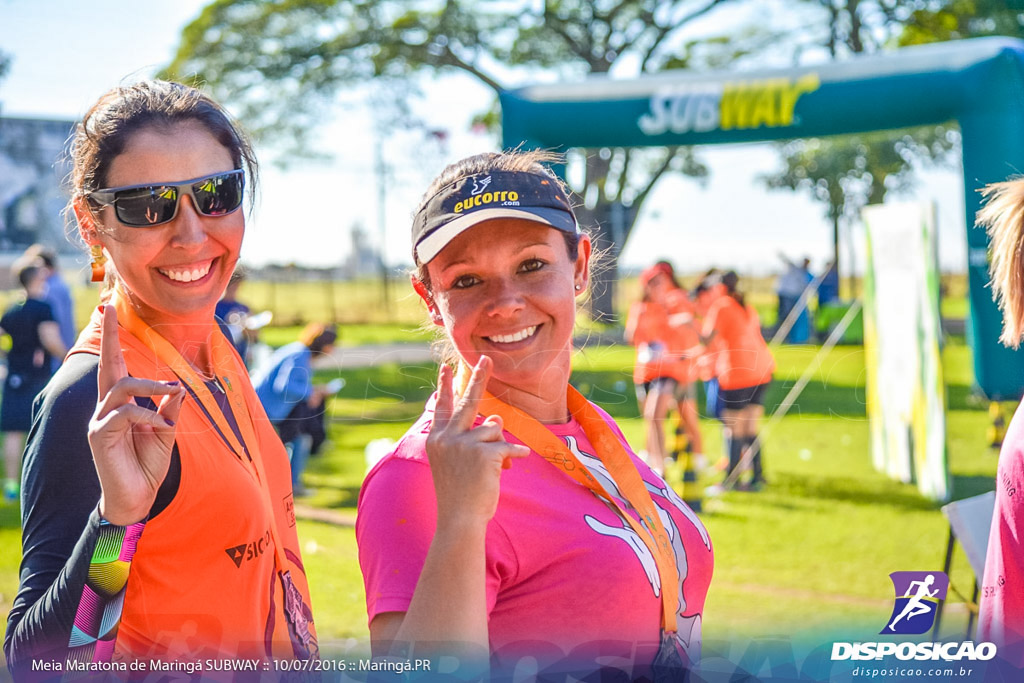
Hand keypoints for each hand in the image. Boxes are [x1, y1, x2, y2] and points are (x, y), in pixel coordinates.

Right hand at [90, 306, 185, 525]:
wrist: (138, 498)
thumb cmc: (148, 464)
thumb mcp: (165, 430)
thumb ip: (169, 408)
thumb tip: (179, 387)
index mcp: (121, 403)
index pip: (116, 365)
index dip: (112, 339)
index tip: (110, 309)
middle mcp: (106, 407)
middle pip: (106, 365)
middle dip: (108, 336)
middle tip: (110, 308)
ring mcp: (100, 420)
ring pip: (122, 386)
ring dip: (151, 386)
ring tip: (173, 392)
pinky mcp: (99, 435)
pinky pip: (124, 413)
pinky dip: (147, 416)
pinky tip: (162, 427)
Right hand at [426, 357, 529, 528]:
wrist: (459, 518)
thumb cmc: (460, 494)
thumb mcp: (460, 462)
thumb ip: (474, 438)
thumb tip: (497, 418)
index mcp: (437, 439)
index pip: (443, 407)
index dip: (445, 386)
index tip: (445, 367)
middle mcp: (447, 437)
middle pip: (468, 401)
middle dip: (478, 378)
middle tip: (486, 358)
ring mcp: (464, 444)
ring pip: (494, 428)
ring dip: (499, 446)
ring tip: (495, 466)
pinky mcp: (484, 453)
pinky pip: (509, 446)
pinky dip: (515, 454)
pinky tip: (513, 464)